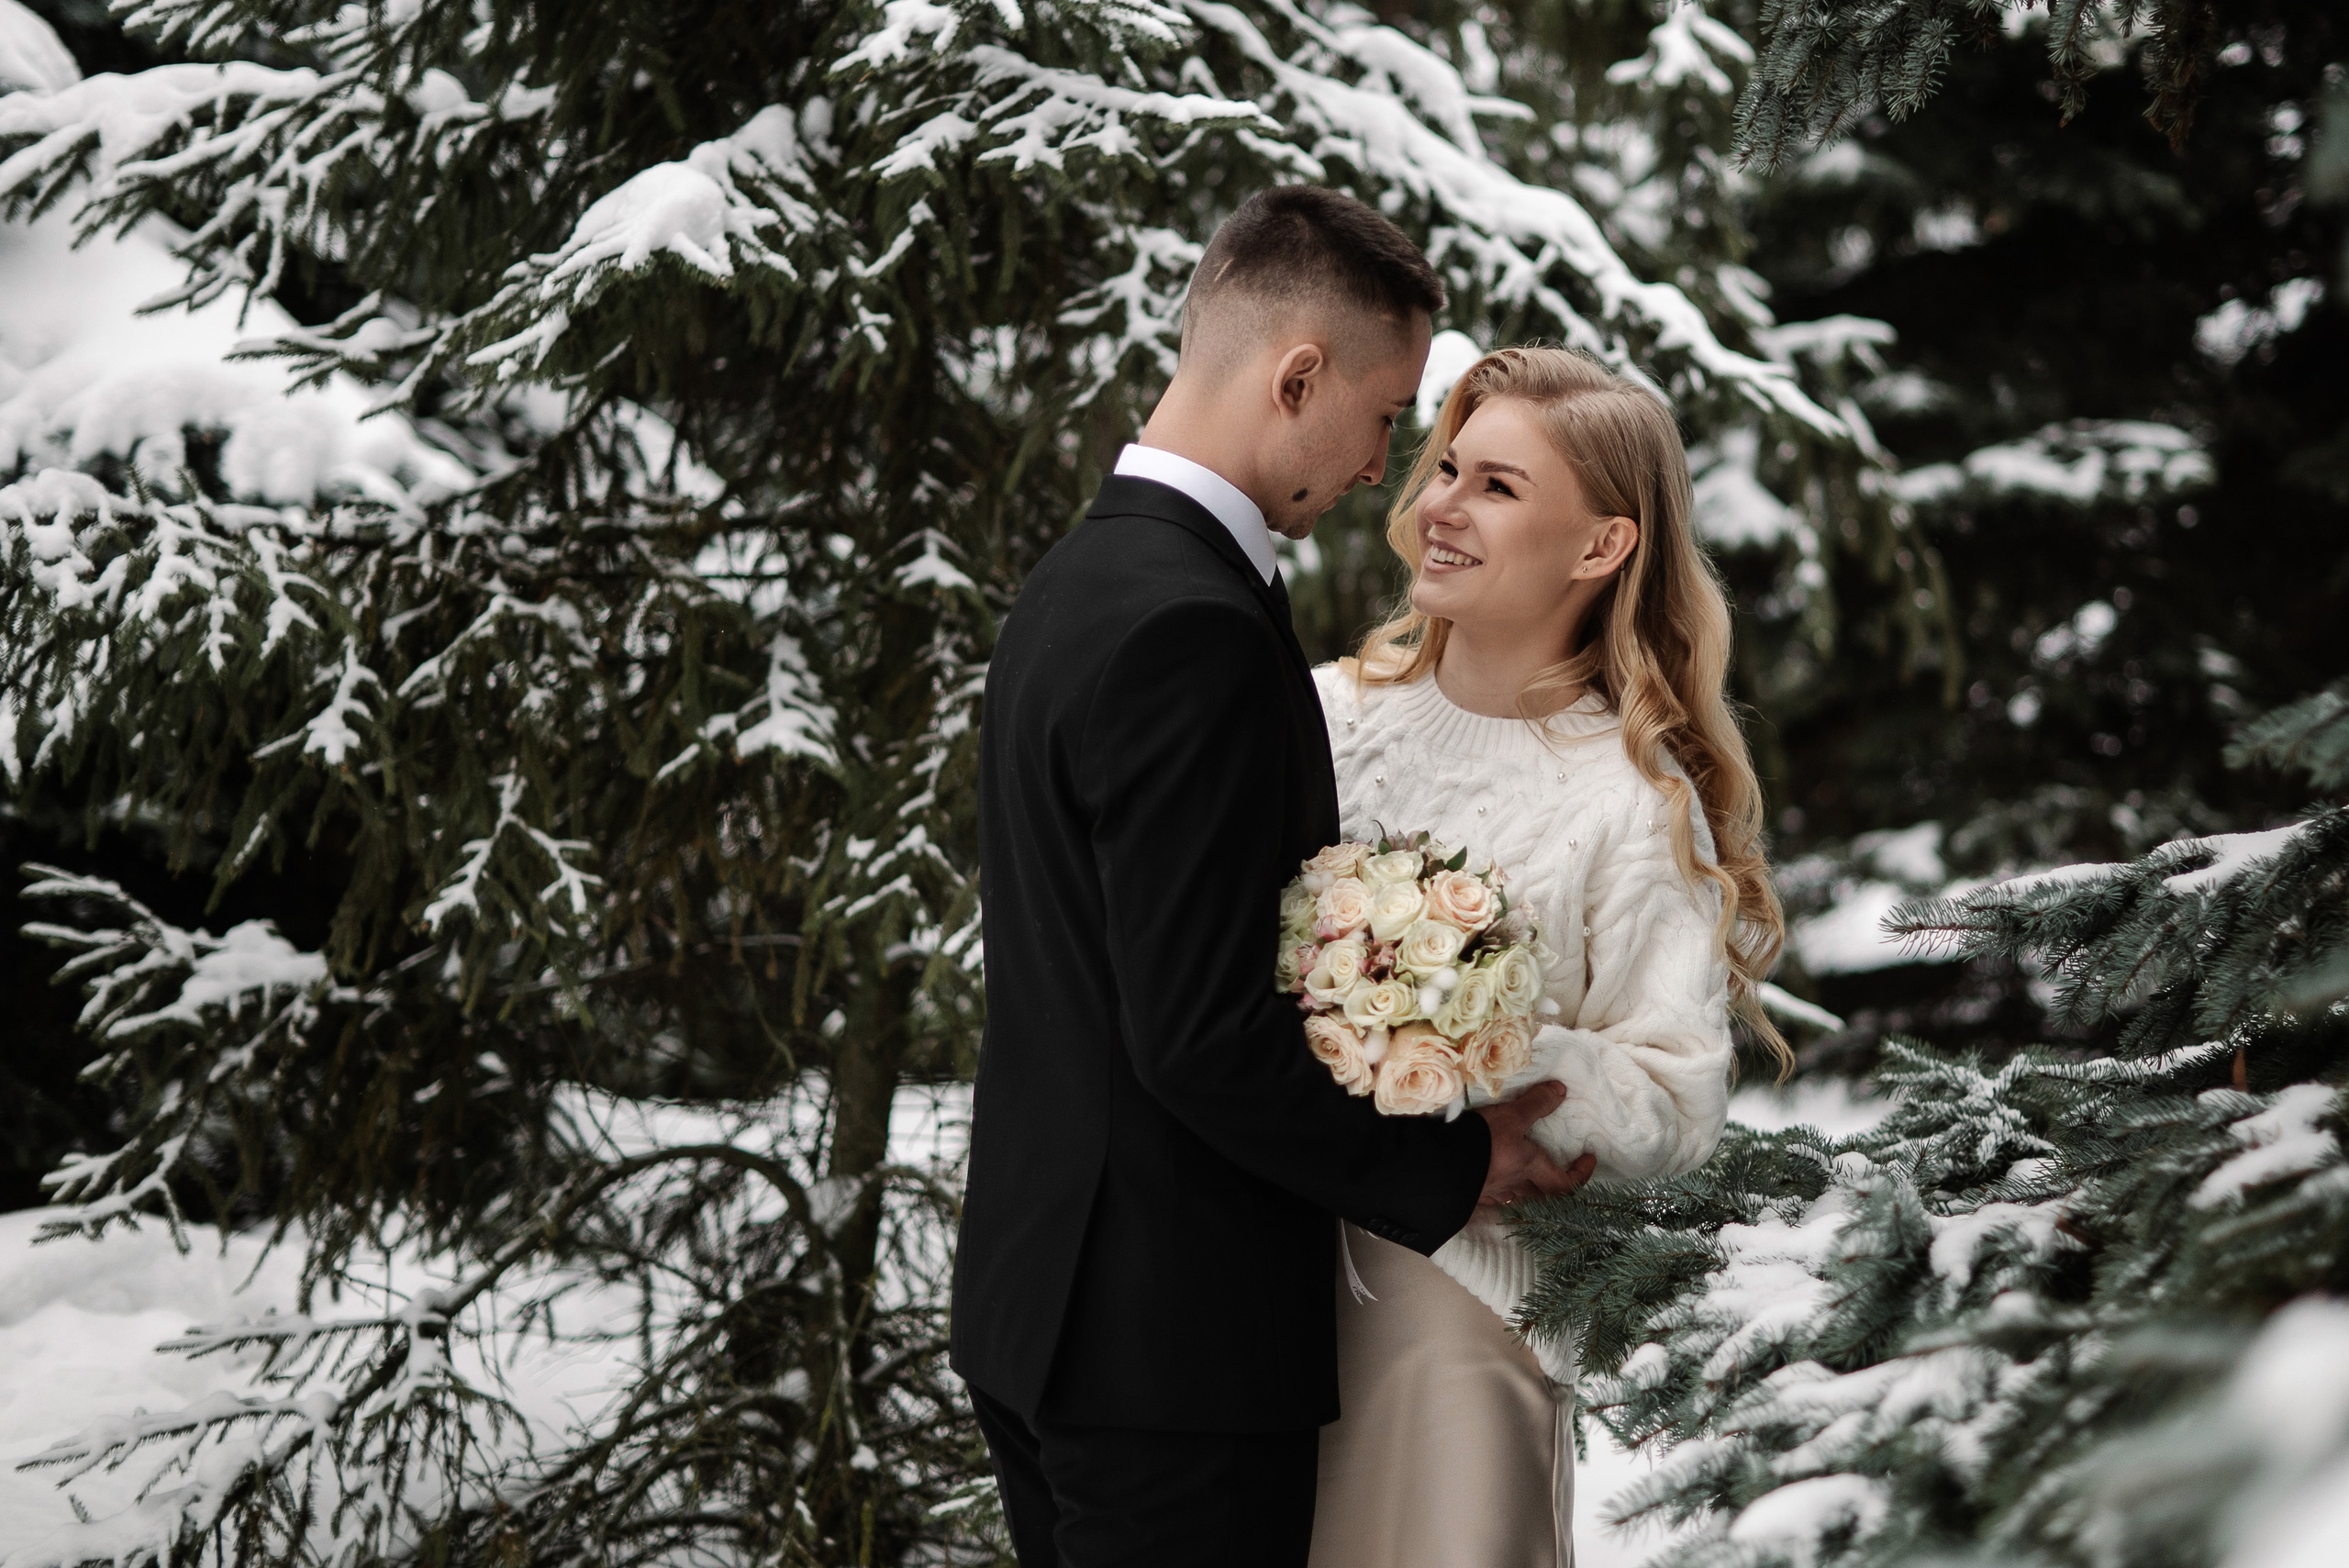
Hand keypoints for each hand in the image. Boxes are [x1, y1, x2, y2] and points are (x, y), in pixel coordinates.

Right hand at [1473, 1081, 1595, 1206]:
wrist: (1440, 1166)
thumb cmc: (1482, 1141)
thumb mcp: (1511, 1116)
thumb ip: (1536, 1103)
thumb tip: (1561, 1090)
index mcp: (1530, 1168)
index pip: (1565, 1183)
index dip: (1580, 1174)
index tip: (1588, 1158)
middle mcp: (1514, 1185)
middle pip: (1542, 1197)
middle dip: (1552, 1186)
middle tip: (1557, 1171)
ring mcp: (1491, 1192)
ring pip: (1516, 1197)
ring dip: (1525, 1188)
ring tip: (1524, 1171)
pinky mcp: (1471, 1194)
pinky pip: (1491, 1196)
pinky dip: (1497, 1187)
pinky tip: (1491, 1176)